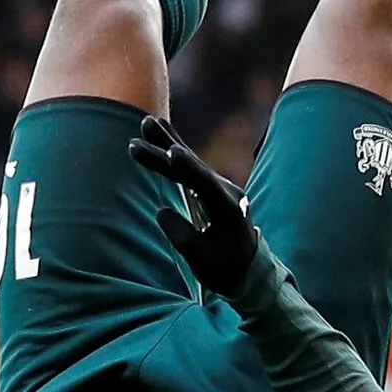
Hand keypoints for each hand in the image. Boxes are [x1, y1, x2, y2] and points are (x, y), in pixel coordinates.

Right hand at [128, 114, 257, 294]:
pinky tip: (163, 133)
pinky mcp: (211, 187)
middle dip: (167, 148)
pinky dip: (175, 150)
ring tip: (148, 121)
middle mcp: (227, 191)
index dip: (188, 168)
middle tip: (145, 126)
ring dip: (168, 142)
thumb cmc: (225, 269)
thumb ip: (183, 237)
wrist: (246, 269)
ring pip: (190, 162)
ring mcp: (220, 187)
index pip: (206, 185)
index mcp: (228, 210)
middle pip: (193, 166)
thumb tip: (162, 211)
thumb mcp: (203, 262)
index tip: (172, 152)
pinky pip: (191, 166)